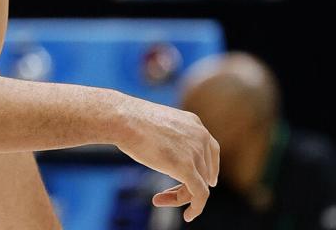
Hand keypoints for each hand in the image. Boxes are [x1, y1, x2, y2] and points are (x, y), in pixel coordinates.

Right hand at [112, 95, 218, 221]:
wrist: (124, 119)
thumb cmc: (131, 121)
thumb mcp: (158, 127)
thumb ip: (169, 140)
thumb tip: (168, 156)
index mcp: (194, 124)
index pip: (211, 150)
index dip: (211, 168)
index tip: (209, 182)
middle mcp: (200, 136)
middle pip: (204, 171)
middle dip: (188, 185)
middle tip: (167, 195)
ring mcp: (196, 151)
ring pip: (199, 185)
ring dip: (181, 197)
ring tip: (159, 200)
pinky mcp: (187, 167)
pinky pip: (199, 194)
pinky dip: (196, 207)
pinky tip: (188, 216)